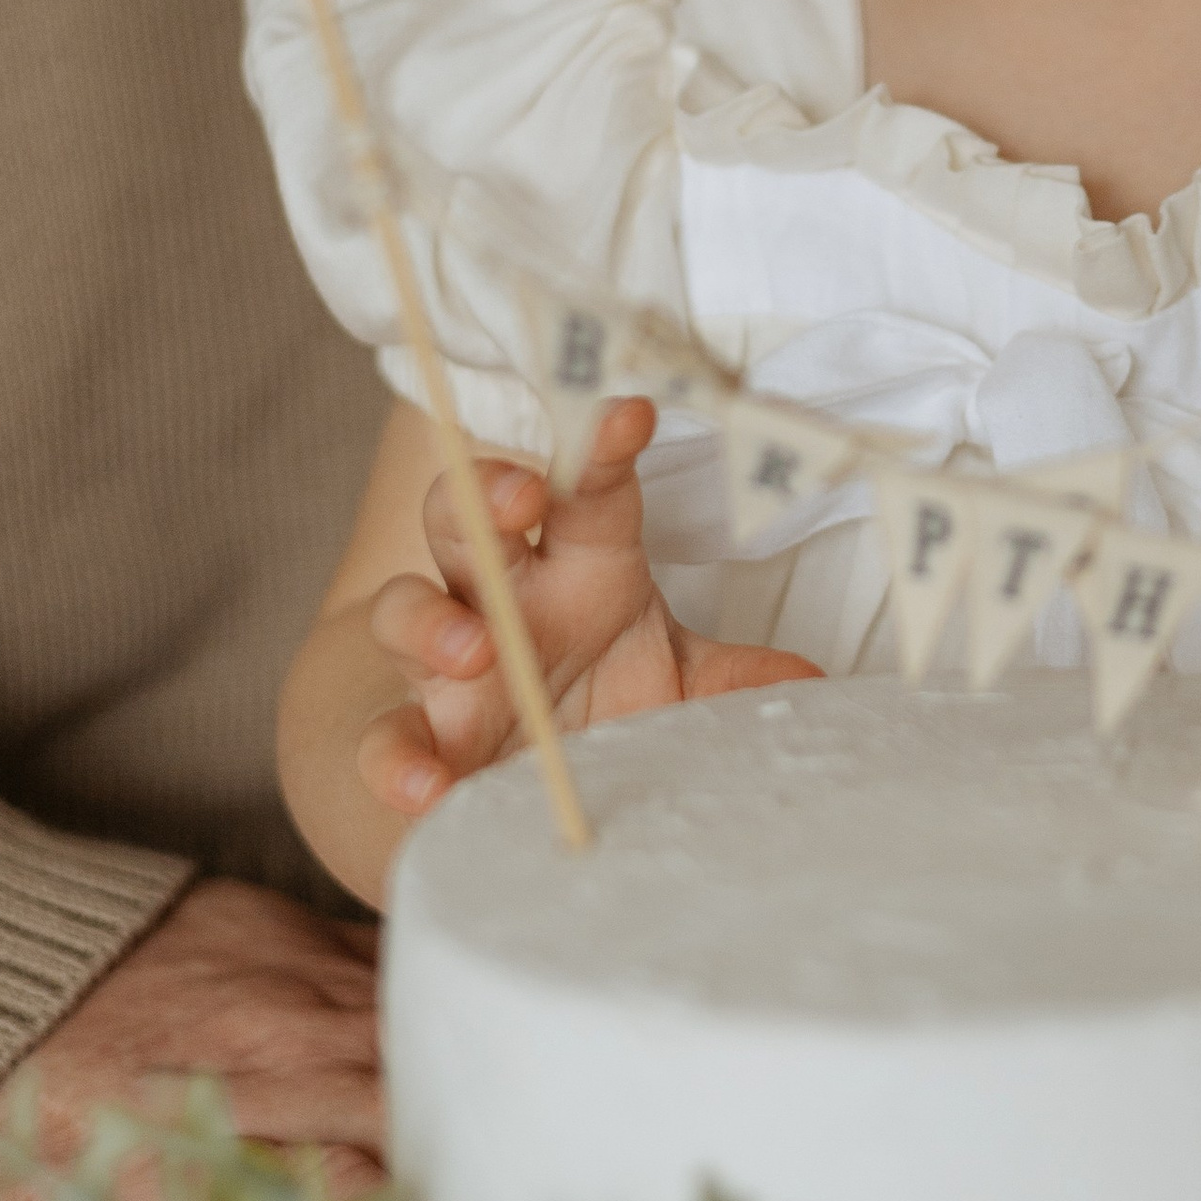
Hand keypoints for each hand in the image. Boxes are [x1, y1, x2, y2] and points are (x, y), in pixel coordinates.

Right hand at [361, 397, 815, 819]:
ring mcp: (449, 666)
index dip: (603, 448)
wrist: (530, 787)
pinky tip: (427, 786)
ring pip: (408, 609)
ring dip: (431, 621)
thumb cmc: (606, 705)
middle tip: (523, 498)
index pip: (590, 490)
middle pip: (473, 518)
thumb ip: (737, 682)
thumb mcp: (681, 687)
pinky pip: (386, 739)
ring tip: (472, 649)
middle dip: (488, 494)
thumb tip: (813, 682)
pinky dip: (398, 760)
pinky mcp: (418, 739)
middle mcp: (505, 599)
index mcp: (580, 565)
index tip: (630, 413)